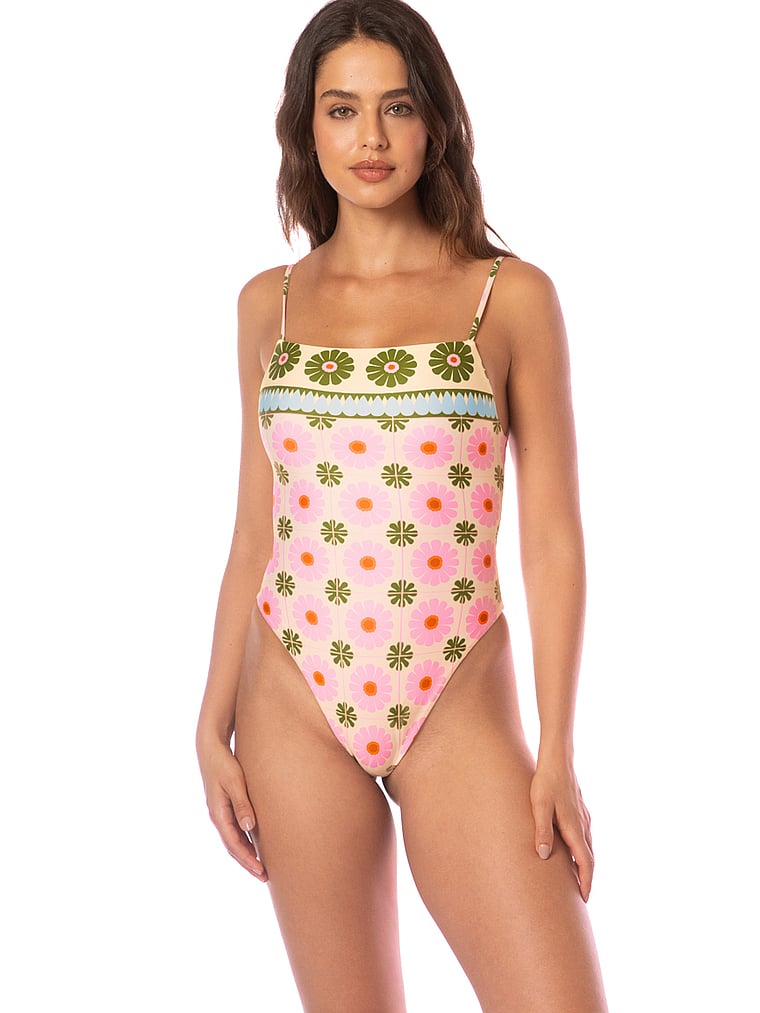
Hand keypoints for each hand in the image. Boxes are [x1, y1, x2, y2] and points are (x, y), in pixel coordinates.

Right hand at [198, 738, 266, 880]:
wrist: (210, 748)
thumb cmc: (224, 763)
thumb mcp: (235, 782)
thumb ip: (242, 804)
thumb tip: (249, 827)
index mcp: (218, 814)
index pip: (234, 845)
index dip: (248, 860)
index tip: (261, 871)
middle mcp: (218, 817)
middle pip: (233, 847)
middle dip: (248, 863)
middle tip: (265, 877)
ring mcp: (220, 813)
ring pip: (234, 840)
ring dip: (246, 854)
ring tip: (261, 866)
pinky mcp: (225, 806)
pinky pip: (235, 830)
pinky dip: (244, 841)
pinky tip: (255, 844)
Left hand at [530, 760, 592, 901]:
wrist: (557, 759)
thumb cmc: (546, 781)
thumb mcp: (539, 807)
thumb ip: (542, 831)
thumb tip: (545, 856)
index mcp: (575, 827)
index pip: (585, 862)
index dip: (586, 882)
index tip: (583, 899)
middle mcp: (583, 825)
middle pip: (589, 858)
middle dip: (586, 878)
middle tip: (580, 897)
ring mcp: (583, 818)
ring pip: (587, 847)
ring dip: (584, 865)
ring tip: (575, 880)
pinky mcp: (579, 811)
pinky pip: (584, 837)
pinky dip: (581, 851)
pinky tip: (571, 852)